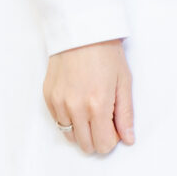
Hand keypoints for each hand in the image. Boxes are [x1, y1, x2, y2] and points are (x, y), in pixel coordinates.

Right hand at [44, 40, 135, 154]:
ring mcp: (59, 103)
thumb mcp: (124, 82)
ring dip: (82, 130)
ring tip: (89, 109)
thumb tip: (128, 139)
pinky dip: (68, 119)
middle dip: (98, 137)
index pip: (103, 145)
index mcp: (97, 105)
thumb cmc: (105, 52)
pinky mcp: (48, 97)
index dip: (112, 139)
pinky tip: (77, 102)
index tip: (115, 125)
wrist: (82, 30)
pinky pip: (58, 122)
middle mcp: (75, 108)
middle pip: (86, 145)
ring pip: (70, 136)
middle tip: (104, 118)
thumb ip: (125, 115)